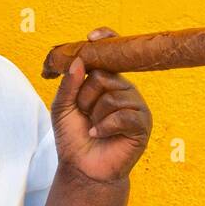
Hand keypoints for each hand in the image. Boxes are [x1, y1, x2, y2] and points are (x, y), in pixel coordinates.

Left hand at [50, 26, 151, 182]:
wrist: (83, 168)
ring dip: (95, 116)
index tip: (91, 37)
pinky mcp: (142, 125)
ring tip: (94, 128)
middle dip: (85, 97)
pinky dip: (105, 127)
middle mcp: (124, 90)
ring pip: (112, 97)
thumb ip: (68, 84)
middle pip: (103, 76)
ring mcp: (136, 107)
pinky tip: (99, 135)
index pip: (112, 55)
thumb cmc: (73, 137)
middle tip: (84, 114)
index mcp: (107, 82)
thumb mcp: (62, 108)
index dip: (106, 41)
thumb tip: (80, 61)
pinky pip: (123, 116)